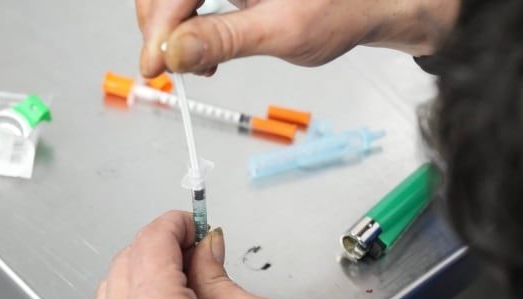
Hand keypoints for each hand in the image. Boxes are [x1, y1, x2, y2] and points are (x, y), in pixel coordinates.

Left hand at [93, 211, 290, 298]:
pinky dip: (132, 292)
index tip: (193, 222)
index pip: (153, 240)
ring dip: (144, 265)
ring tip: (182, 276)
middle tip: (195, 248)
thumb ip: (222, 276)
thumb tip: (207, 247)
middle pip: (129, 255)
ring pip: (114, 281)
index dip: (176, 223)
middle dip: (162, 242)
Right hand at [136, 0, 459, 76]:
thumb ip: (224, 40)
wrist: (367, 5)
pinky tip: (202, 54)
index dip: (159, 26)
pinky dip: (189, 30)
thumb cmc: (340, 9)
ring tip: (194, 66)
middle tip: (168, 68)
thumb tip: (175, 53)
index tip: (154, 65)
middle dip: (162, 29)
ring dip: (173, 33)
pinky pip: (192, 2)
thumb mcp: (281, 31)